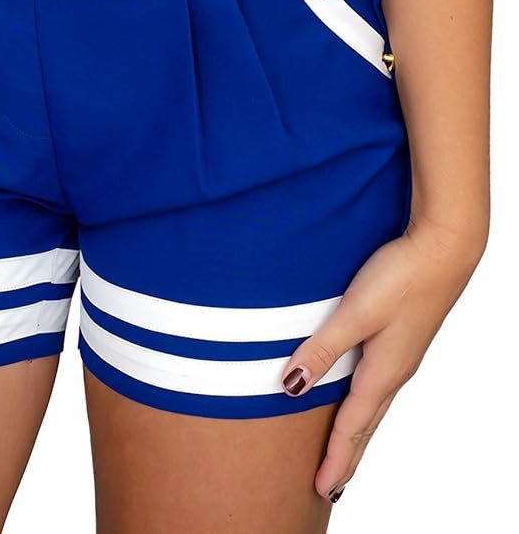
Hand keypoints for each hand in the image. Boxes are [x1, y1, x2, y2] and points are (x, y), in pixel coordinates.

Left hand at [280, 215, 486, 502]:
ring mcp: (402, 354)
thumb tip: (292, 387)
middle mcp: (395, 370)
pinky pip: (380, 384)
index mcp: (383, 372)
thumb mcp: (354, 313)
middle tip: (332, 485)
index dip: (336, 458)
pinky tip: (363, 396)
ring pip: (374, 405)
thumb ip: (322, 348)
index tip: (323, 488)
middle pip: (366, 424)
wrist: (445, 248)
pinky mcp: (404, 336)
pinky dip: (367, 405)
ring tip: (345, 451)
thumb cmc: (401, 277)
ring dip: (358, 431)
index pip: (353, 427)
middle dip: (348, 455)